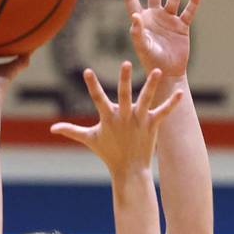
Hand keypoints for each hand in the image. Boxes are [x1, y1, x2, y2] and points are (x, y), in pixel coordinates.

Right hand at [50, 62, 182, 175]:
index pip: (97, 98)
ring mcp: (139, 120)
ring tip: (157, 71)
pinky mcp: (152, 125)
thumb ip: (71, 130)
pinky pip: (163, 112)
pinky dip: (172, 103)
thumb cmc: (108, 153)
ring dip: (151, 86)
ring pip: (146, 99)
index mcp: (108, 117)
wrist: (129, 170)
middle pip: (124, 94)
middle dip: (124, 80)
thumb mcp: (89, 139)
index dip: (92, 85)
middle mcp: (124, 116)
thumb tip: (52, 128)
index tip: (87, 71)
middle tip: (125, 63)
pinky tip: (180, 92)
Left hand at [121, 0, 201, 78]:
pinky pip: (188, 12)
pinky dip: (193, 2)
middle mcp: (155, 17)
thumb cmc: (151, 62)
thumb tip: (135, 15)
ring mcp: (169, 20)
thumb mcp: (142, 48)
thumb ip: (137, 33)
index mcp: (142, 20)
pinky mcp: (182, 27)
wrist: (167, 74)